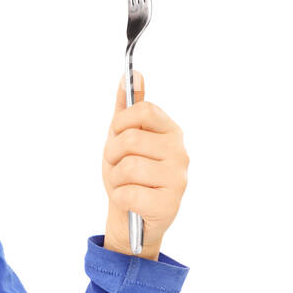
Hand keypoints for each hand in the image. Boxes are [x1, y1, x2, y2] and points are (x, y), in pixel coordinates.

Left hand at [101, 70, 187, 258]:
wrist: (131, 217)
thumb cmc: (128, 174)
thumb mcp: (122, 138)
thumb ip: (127, 107)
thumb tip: (133, 74)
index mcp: (170, 132)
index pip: (145, 110)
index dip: (122, 123)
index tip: (118, 136)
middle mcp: (180, 153)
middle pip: (130, 140)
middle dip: (112, 155)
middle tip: (117, 166)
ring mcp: (178, 179)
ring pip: (127, 167)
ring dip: (115, 179)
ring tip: (125, 185)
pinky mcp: (169, 205)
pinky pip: (128, 193)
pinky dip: (120, 198)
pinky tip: (130, 201)